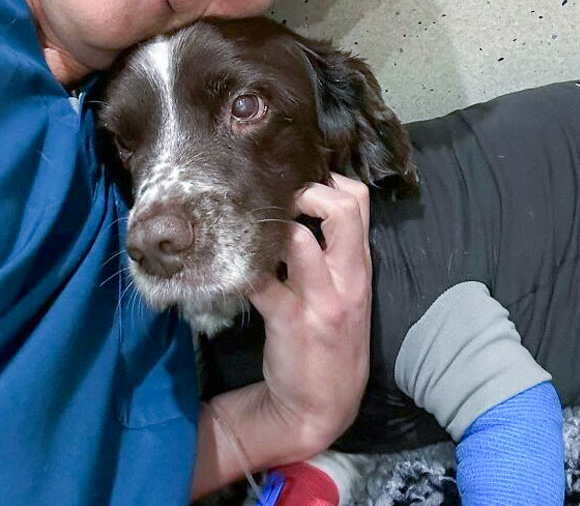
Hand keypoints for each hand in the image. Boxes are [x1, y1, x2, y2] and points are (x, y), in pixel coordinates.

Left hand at [192, 174, 370, 498]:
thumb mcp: (349, 293)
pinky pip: (261, 280)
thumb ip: (337, 252)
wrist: (322, 406)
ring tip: (250, 223)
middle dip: (308, 190)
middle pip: (342, 208)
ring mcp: (320, 299)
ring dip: (270, 224)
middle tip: (278, 197)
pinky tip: (226, 262)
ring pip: (300, 239)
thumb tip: (307, 204)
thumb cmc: (331, 339)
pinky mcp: (288, 320)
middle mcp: (347, 278)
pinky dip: (241, 267)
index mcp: (360, 266)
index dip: (329, 180)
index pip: (360, 201)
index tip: (301, 181)